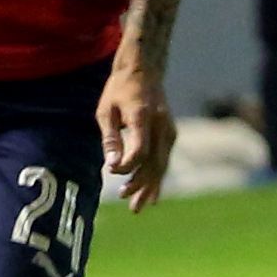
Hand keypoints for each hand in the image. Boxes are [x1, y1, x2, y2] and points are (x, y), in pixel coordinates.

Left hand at [97, 59, 177, 213]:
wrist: (144, 70)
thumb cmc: (120, 90)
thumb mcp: (107, 111)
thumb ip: (110, 139)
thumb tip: (112, 166)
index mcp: (143, 117)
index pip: (140, 151)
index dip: (126, 166)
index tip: (111, 172)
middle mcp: (160, 125)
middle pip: (154, 163)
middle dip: (141, 185)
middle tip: (128, 203)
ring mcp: (168, 129)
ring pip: (162, 164)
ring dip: (150, 186)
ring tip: (138, 206)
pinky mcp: (170, 133)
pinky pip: (164, 159)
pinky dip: (157, 177)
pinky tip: (151, 194)